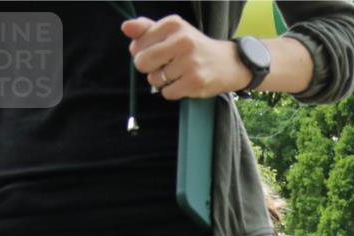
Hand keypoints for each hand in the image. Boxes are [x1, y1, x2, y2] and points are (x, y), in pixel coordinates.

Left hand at [122, 16, 247, 99]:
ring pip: (155, 80)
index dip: (142, 53)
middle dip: (148, 68)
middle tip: (164, 66)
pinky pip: (167, 93)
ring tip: (178, 74)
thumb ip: (147, 29)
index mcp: (174, 24)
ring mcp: (189, 63)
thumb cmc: (194, 47)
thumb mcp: (173, 32)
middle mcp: (182, 41)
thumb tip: (125, 27)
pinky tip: (183, 83)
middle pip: (142, 63)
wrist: (228, 63)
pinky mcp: (195, 82)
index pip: (137, 44)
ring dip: (162, 81)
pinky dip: (172, 91)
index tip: (156, 53)